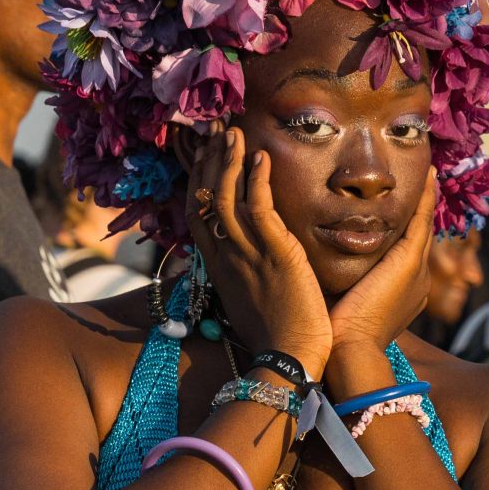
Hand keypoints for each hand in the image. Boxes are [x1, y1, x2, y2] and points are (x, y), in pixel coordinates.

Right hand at [189, 127, 331, 378]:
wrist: (291, 360)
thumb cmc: (276, 335)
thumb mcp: (248, 299)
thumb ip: (243, 272)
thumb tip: (245, 256)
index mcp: (218, 267)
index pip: (197, 213)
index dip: (199, 180)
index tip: (205, 153)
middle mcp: (225, 257)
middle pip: (204, 198)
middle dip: (208, 161)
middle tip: (216, 129)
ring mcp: (247, 255)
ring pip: (225, 198)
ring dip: (228, 162)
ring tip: (233, 133)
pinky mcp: (275, 255)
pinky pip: (258, 209)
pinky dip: (257, 181)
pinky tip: (261, 158)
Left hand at [327, 171, 437, 363]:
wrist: (348, 351)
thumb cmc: (333, 335)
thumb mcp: (338, 304)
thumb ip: (337, 284)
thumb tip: (315, 271)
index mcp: (402, 295)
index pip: (403, 254)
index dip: (403, 232)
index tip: (398, 213)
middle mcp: (417, 282)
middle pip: (417, 237)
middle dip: (419, 212)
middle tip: (424, 181)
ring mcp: (417, 271)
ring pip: (422, 226)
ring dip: (425, 199)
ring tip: (429, 172)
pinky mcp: (409, 262)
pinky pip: (421, 221)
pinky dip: (426, 198)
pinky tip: (429, 175)